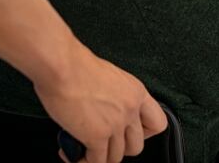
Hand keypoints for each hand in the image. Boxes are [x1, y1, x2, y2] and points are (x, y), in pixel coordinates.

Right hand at [34, 42, 167, 162]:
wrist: (61, 65)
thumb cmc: (75, 65)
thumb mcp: (108, 77)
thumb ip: (114, 97)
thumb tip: (105, 112)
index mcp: (135, 92)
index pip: (158, 123)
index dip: (144, 134)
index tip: (128, 133)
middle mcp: (130, 109)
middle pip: (136, 146)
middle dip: (118, 148)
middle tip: (102, 142)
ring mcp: (115, 124)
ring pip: (116, 158)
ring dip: (98, 156)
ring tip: (82, 149)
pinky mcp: (97, 136)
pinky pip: (96, 161)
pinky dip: (81, 160)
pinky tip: (70, 152)